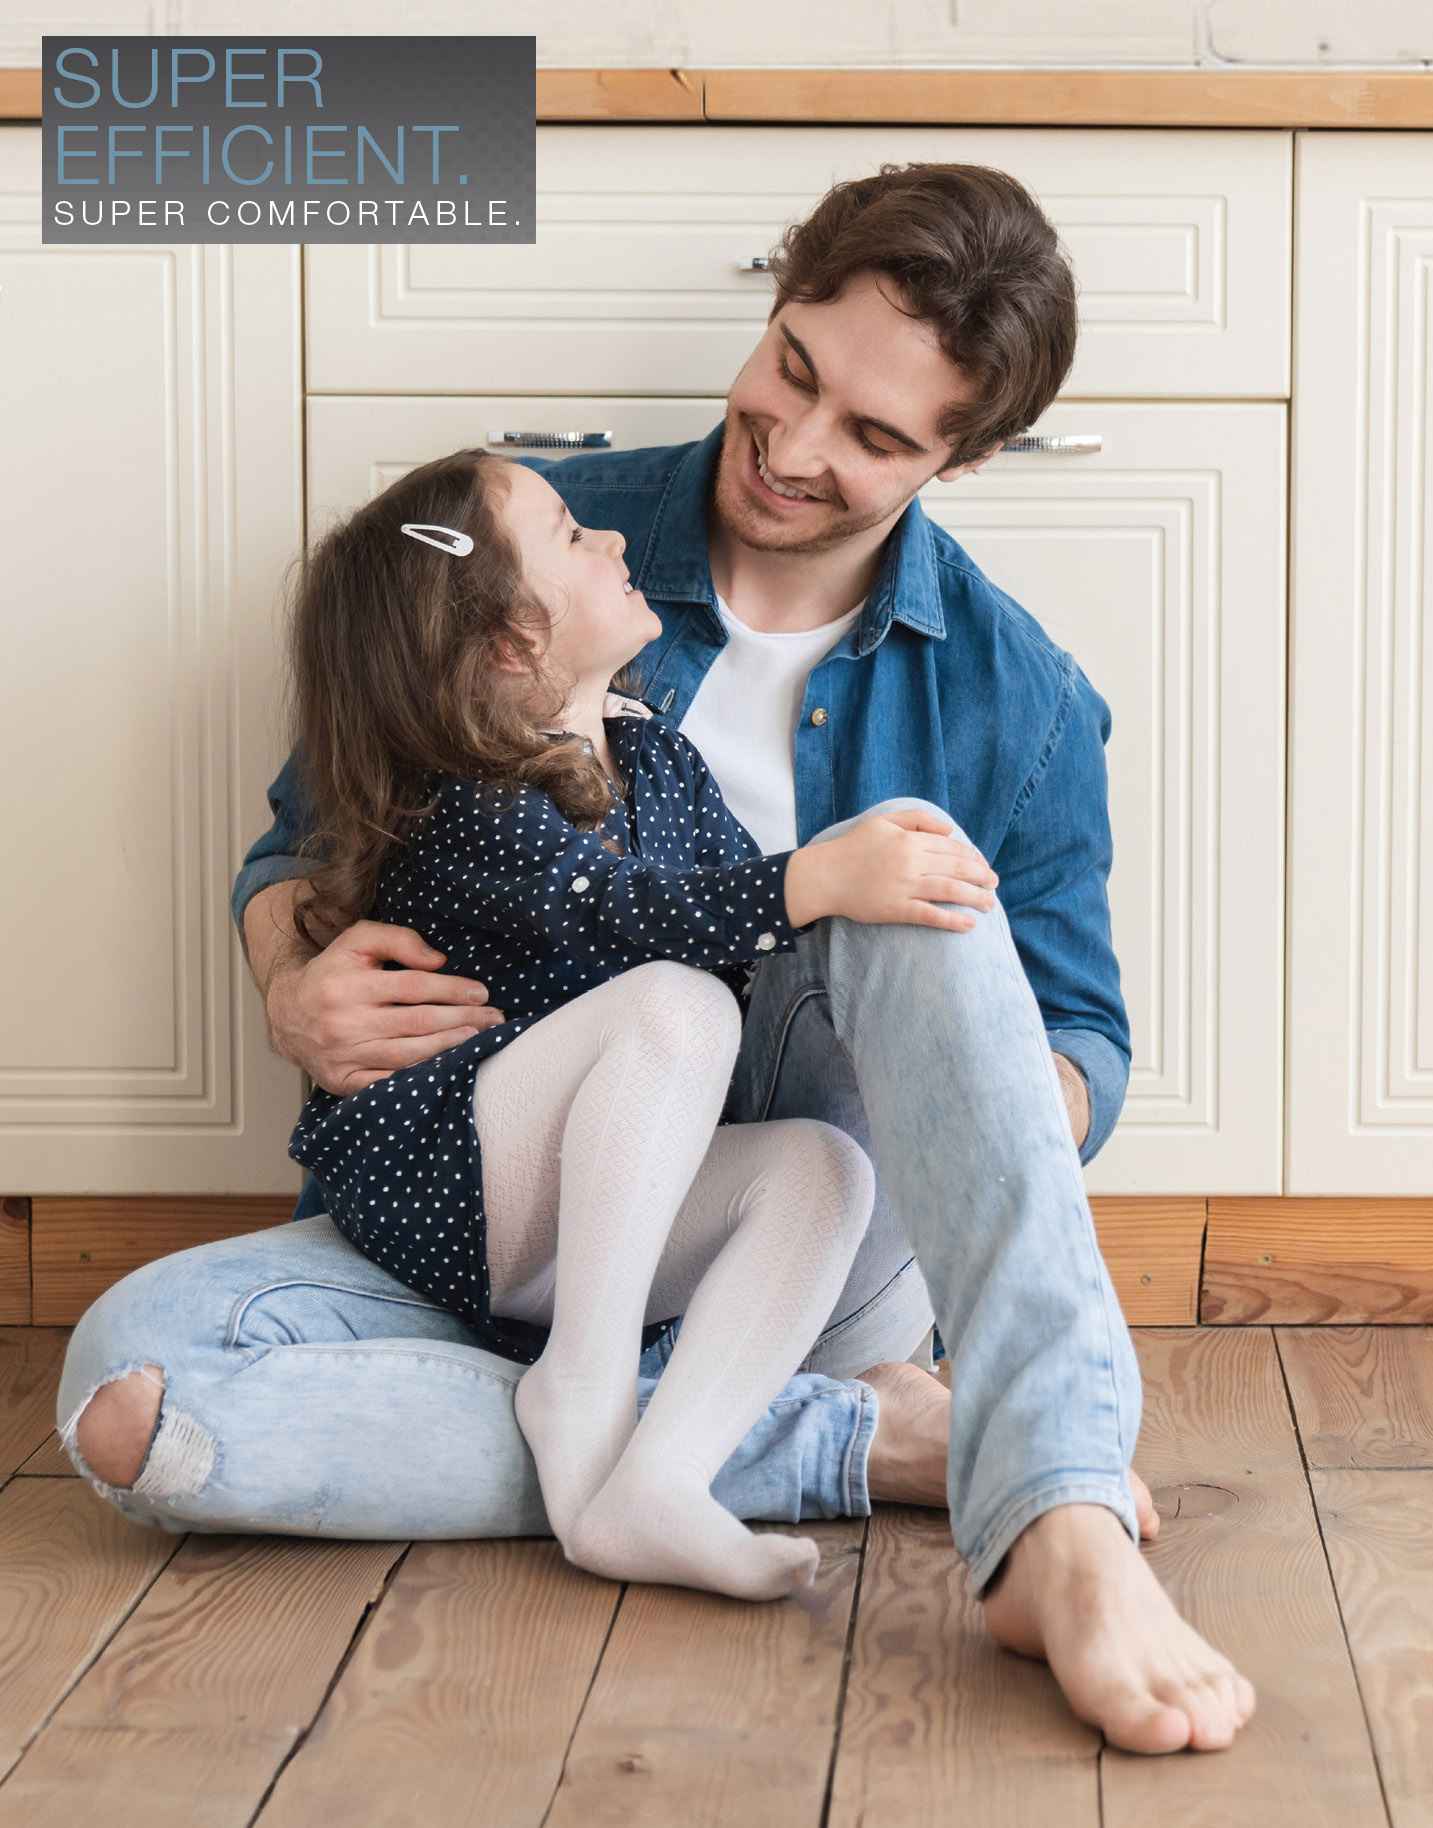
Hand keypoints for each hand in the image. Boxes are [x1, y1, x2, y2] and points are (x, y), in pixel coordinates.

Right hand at [265, 919, 505, 1094]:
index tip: (481, 992)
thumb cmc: (333, 973)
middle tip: (493, 1019)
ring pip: (407, 1055)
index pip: (413, 987)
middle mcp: (344, 1022)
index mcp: (348, 985)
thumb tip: (439, 960)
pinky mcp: (343, 1081)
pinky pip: (388, 1083)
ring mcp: (343, 1055)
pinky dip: (420, 1077)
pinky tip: (446, 1069)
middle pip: (417, 1022)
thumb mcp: (357, 941)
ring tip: (478, 1040)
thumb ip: (398, 939)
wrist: (288, 1014)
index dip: (452, 990)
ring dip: (449, 1049)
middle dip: (462, 1020)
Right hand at [785, 807, 997, 930]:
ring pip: (949, 890)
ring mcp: (904, 886)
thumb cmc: (852, 847)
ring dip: (975, 897)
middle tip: (994, 884)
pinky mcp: (896, 909)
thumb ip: (917, 819)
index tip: (983, 865)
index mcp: (909, 840)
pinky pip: (930, 914)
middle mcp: (911, 861)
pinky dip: (952, 920)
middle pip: (957, 867)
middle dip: (981, 876)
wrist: (824, 875)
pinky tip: (969, 924)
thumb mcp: (883, 822)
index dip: (972, 856)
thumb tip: (949, 829)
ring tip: (990, 903)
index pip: (951, 847)